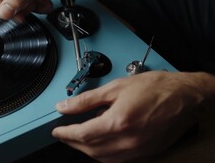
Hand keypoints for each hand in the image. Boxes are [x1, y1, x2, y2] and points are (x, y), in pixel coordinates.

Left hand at [52, 71, 214, 162]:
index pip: (82, 134)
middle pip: (90, 149)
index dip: (65, 133)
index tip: (56, 131)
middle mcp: (128, 141)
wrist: (185, 97)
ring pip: (102, 158)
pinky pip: (116, 159)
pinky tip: (98, 143)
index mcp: (118, 122)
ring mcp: (137, 150)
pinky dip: (102, 154)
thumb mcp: (115, 87)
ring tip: (78, 138)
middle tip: (64, 133)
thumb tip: (65, 106)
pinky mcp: (144, 153)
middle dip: (73, 142)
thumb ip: (87, 100)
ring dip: (86, 150)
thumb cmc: (156, 88)